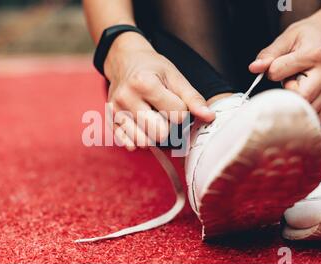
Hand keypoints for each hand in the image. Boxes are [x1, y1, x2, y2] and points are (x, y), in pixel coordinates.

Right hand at [104, 32, 214, 149]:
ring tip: (152, 118)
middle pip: (161, 132)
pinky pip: (129, 144)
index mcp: (144, 83)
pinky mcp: (110, 122)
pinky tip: (142, 126)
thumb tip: (210, 117)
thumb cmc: (152, 68)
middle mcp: (126, 98)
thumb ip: (192, 98)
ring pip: (145, 142)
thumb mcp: (175, 76)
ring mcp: (116, 112)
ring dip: (154, 134)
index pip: (177, 114)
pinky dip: (140, 139)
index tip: (174, 99)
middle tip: (164, 112)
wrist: (124, 61)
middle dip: (168, 125)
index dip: (181, 109)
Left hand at [249, 17, 320, 121]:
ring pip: (308, 110)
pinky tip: (299, 104)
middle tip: (284, 83)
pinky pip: (319, 116)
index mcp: (313, 54)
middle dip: (284, 93)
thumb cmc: (306, 36)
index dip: (270, 71)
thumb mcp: (286, 38)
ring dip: (294, 104)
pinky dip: (305, 115)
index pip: (278, 72)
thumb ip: (268, 54)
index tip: (273, 67)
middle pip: (298, 97)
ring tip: (293, 89)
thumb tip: (254, 68)